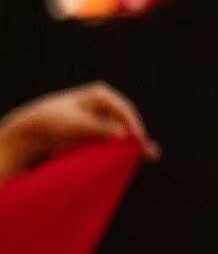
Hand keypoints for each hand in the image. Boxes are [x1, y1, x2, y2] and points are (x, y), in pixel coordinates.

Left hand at [0, 82, 157, 182]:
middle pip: (126, 121)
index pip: (124, 110)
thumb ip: (101, 128)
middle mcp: (104, 105)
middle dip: (136, 137)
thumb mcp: (77, 124)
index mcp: (101, 95)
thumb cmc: (53, 122)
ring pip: (121, 133)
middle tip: (149, 153)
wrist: (31, 131)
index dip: (134, 126)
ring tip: (147, 156)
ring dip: (131, 145)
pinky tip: (132, 158)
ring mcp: (102, 118)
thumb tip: (123, 134)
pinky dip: (121, 149)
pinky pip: (113, 141)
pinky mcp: (97, 133)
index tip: (139, 141)